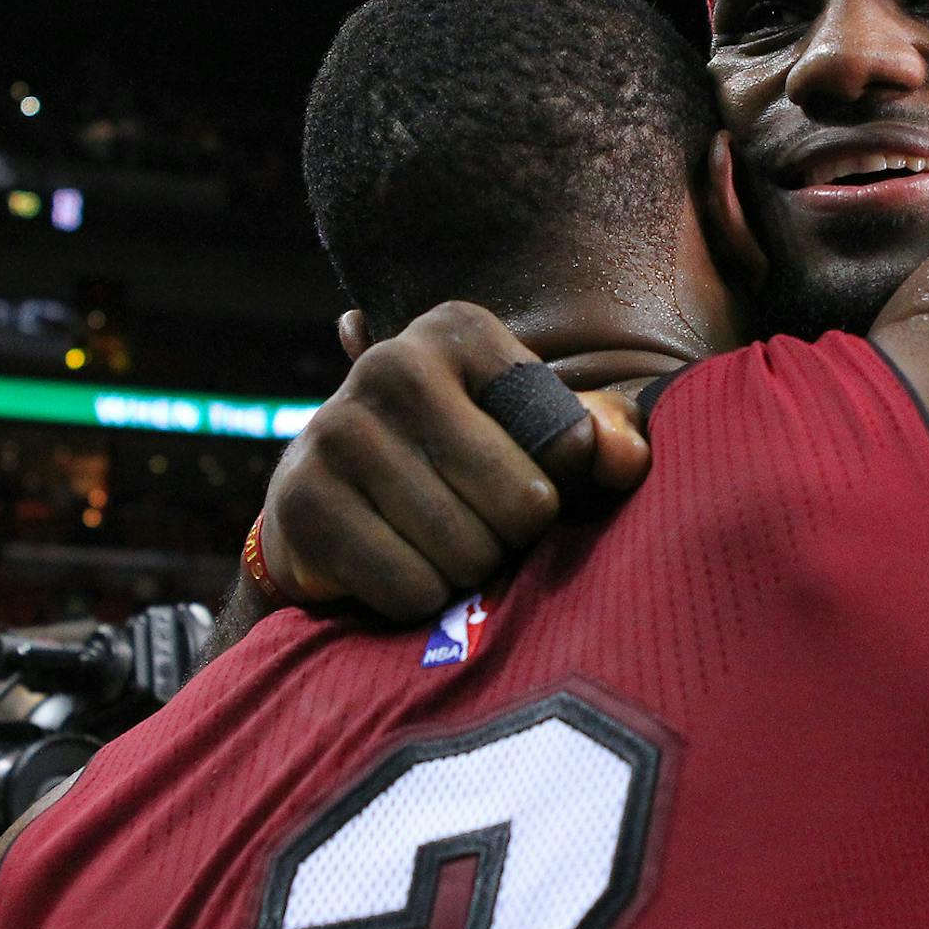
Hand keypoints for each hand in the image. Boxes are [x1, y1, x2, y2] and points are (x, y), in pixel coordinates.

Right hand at [257, 301, 649, 620]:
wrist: (326, 507)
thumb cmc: (458, 464)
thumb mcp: (534, 434)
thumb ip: (600, 437)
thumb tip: (627, 460)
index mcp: (458, 330)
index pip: (565, 440)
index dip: (558, 483)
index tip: (526, 476)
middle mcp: (392, 363)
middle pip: (521, 504)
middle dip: (513, 537)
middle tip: (481, 524)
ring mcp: (335, 429)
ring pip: (467, 552)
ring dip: (466, 572)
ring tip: (437, 543)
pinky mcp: (301, 501)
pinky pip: (410, 588)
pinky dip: (417, 597)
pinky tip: (394, 563)